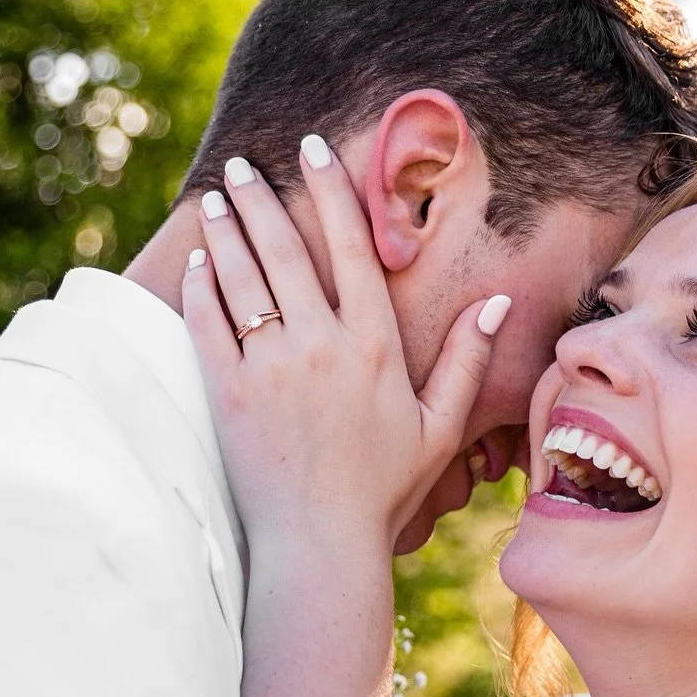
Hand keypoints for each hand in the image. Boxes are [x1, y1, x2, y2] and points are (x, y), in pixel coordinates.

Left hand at [183, 140, 509, 554]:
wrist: (322, 544)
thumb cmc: (385, 489)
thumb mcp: (439, 428)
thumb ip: (466, 362)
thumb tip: (498, 303)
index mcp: (375, 346)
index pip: (353, 248)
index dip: (329, 192)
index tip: (311, 151)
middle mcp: (321, 346)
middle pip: (286, 251)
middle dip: (263, 199)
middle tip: (245, 166)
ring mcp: (272, 368)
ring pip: (243, 279)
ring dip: (227, 231)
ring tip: (216, 197)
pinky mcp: (231, 395)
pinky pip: (208, 324)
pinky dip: (201, 287)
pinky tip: (198, 262)